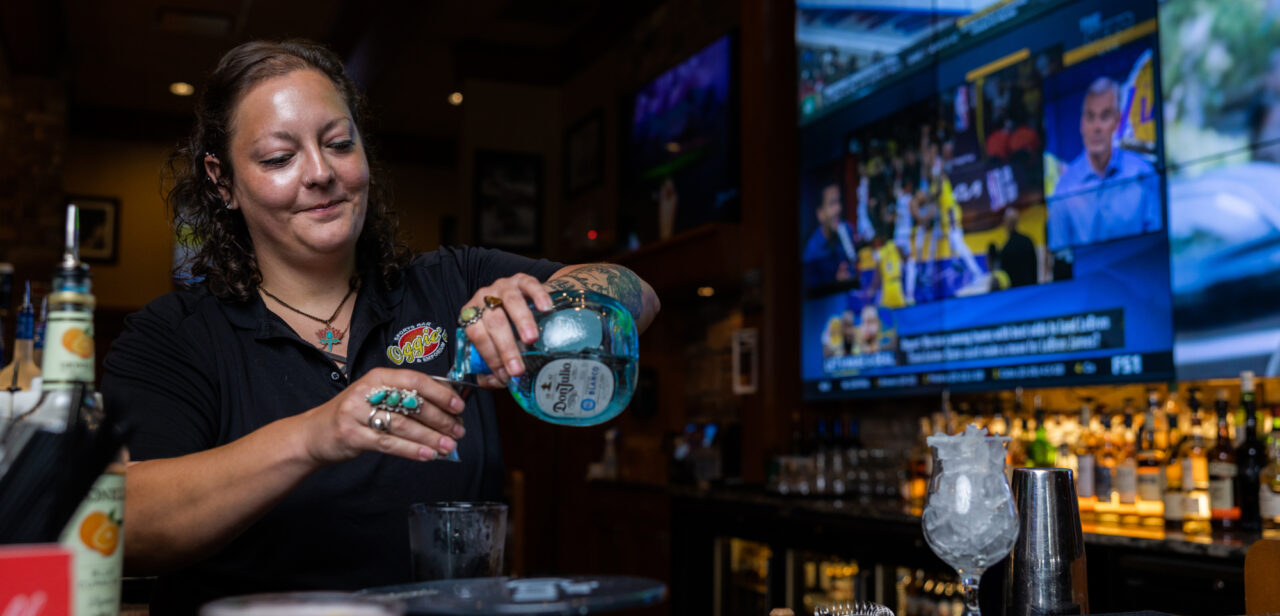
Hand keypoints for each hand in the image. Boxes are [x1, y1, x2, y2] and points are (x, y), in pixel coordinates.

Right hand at [300, 368, 467, 463]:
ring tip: (449, 446)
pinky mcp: (352, 435)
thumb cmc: (353, 414)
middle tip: (459, 431)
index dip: (441, 393)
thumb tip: (445, 407)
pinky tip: (428, 455)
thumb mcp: (376, 397)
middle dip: (440, 419)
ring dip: (431, 438)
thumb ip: (405, 397)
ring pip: (403, 425)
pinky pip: (389, 444)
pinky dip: (412, 450)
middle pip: (412, 403)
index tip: (459, 406)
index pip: (415, 380)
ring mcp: (357, 413)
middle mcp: (367, 390)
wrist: (314, 433)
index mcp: (378, 376)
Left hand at [459, 273, 553, 385]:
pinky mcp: (522, 279)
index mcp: (472, 316)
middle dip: (505, 347)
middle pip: (493, 321)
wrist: (524, 302)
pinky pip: (529, 284)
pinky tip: (545, 308)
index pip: (476, 335)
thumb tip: (494, 381)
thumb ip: (491, 366)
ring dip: (521, 321)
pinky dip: (538, 295)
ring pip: (510, 301)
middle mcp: (483, 298)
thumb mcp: (495, 346)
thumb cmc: (507, 329)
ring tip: (531, 339)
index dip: (489, 356)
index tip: (505, 376)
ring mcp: (503, 286)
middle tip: (517, 368)